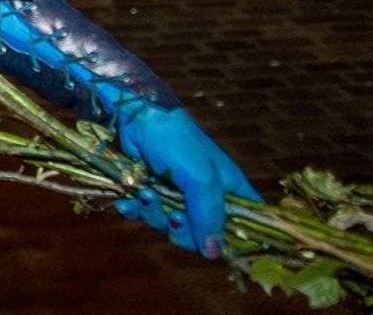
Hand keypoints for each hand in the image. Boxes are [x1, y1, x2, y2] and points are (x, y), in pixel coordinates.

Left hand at [114, 107, 258, 257]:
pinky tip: (128, 201)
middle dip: (182, 229)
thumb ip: (209, 216)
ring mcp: (178, 195)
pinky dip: (136, 210)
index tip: (216, 244)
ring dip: (154, 214)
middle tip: (173, 215)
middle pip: (201, 235)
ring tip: (146, 194)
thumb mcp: (201, 180)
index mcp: (230, 190)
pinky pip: (146, 215)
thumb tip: (214, 254)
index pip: (245, 224)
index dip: (234, 239)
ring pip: (169, 226)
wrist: (138, 117)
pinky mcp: (152, 192)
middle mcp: (206, 196)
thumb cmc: (178, 143)